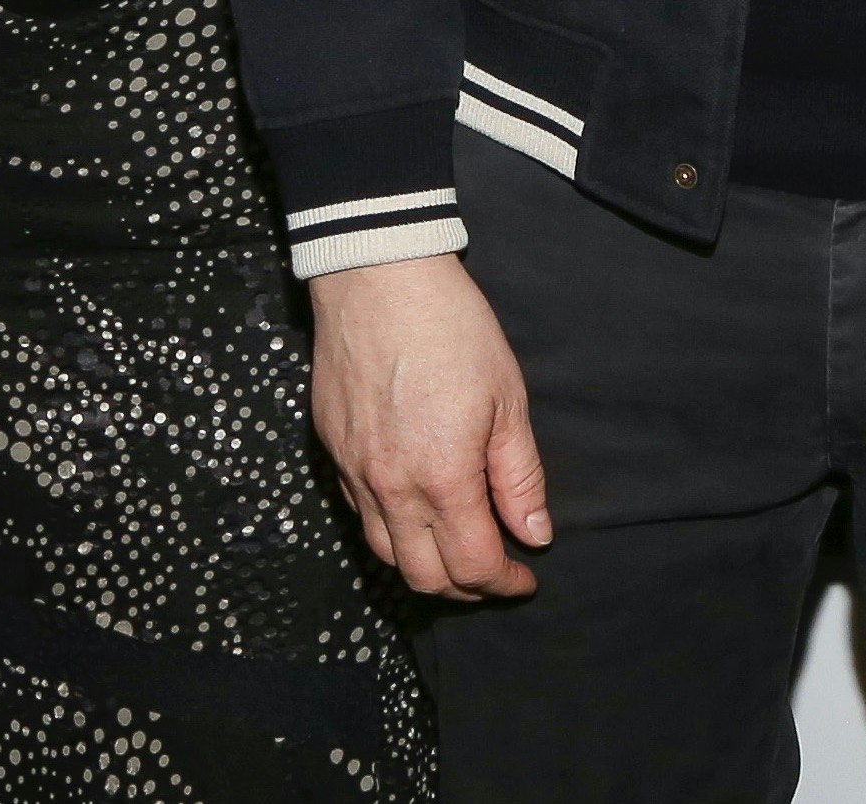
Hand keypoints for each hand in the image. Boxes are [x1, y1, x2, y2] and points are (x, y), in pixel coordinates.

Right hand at [304, 254, 550, 599]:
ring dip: (424, 568)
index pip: (473, 565)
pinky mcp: (331, 452)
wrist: (378, 278)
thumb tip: (534, 535)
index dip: (505, 582)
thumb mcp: (507, 401)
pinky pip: (360, 515)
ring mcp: (354, 473)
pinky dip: (392, 531)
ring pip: (385, 554)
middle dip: (466, 588)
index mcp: (441, 478)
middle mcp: (390, 488)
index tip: (526, 577)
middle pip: (424, 578)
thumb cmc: (452, 330)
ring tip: (457, 552)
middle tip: (496, 573)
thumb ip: (520, 478)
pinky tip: (417, 513)